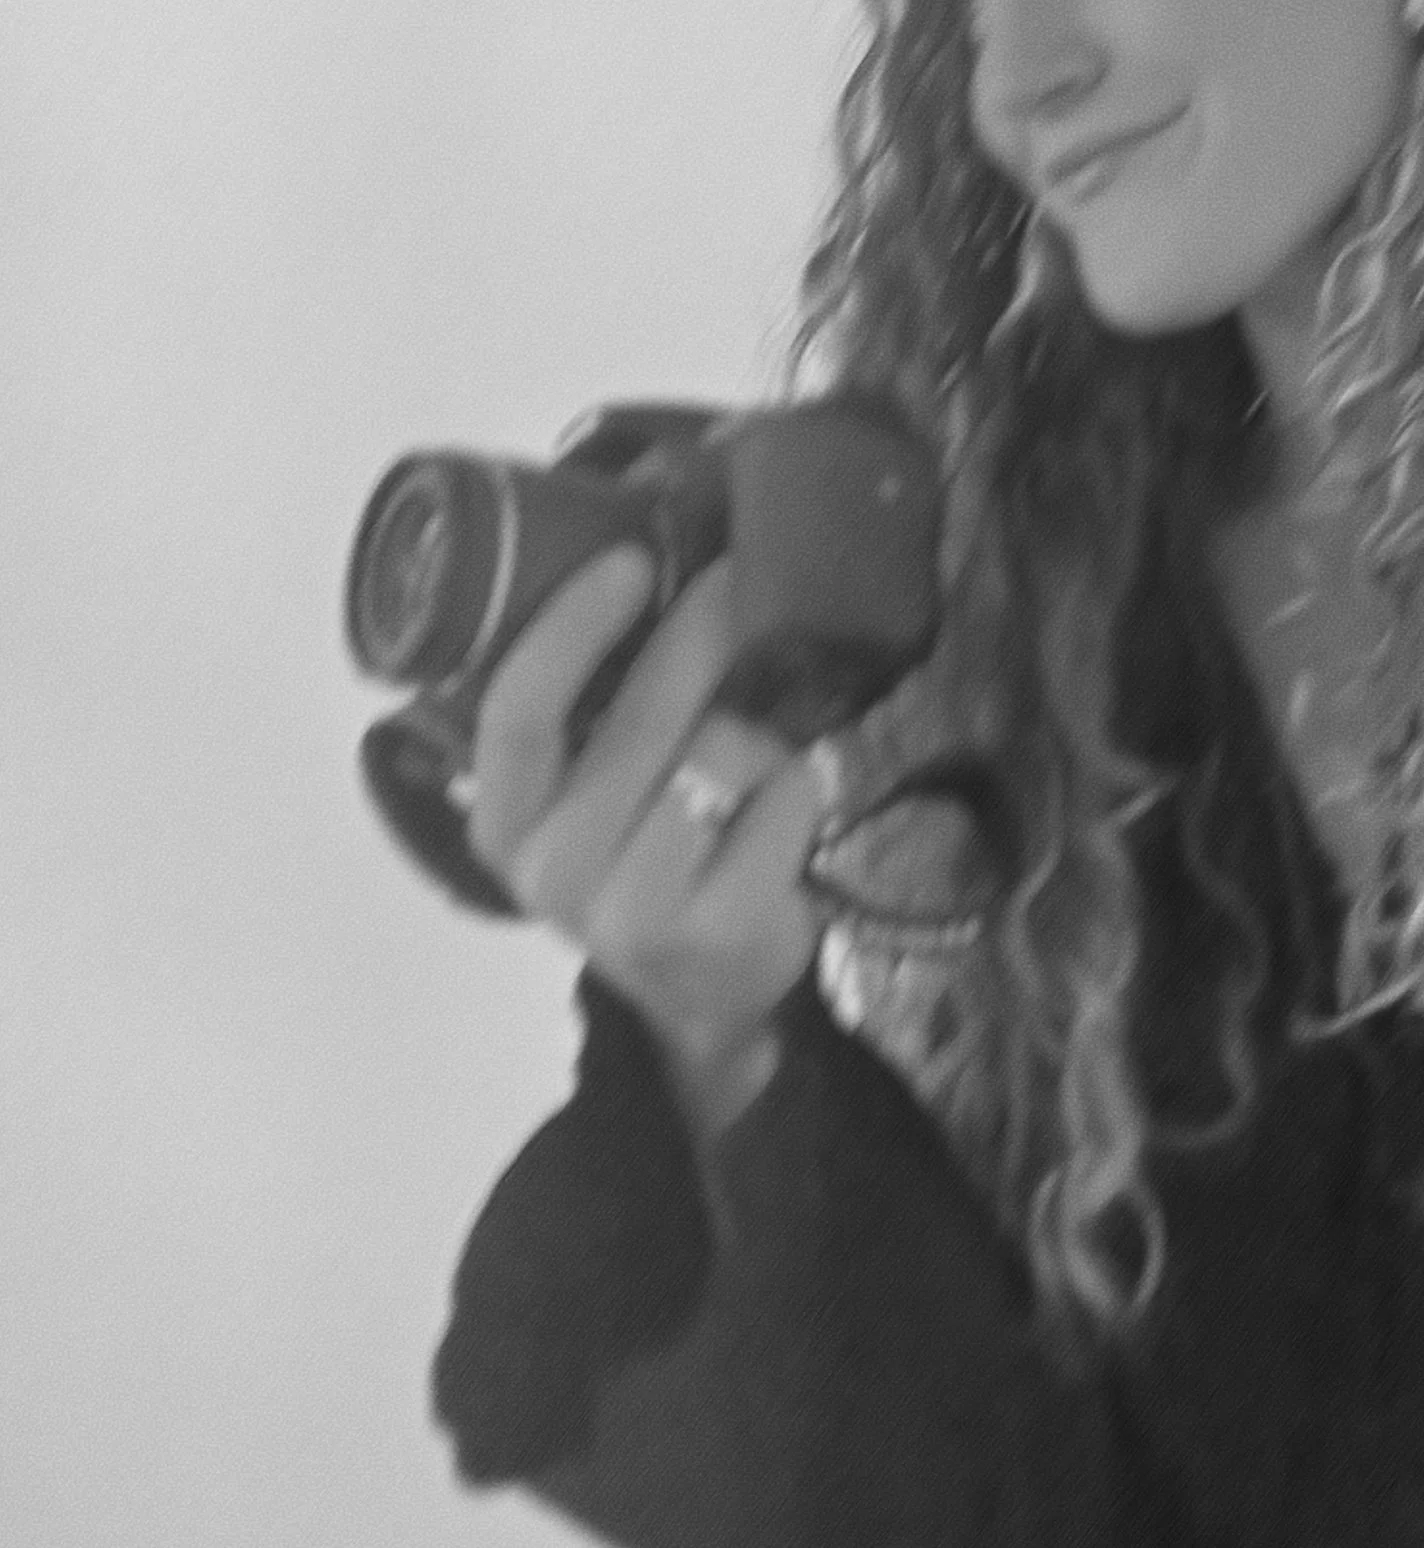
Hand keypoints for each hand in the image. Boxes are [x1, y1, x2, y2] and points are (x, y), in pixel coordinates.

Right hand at [464, 547, 830, 1142]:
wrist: (708, 991)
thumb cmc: (651, 853)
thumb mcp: (597, 789)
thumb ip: (598, 704)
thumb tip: (651, 556)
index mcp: (505, 821)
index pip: (518, 713)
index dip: (570, 629)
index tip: (628, 561)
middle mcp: (551, 870)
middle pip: (641, 719)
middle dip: (699, 634)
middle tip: (733, 579)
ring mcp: (631, 910)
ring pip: (721, 752)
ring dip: (752, 742)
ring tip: (742, 780)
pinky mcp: (716, 929)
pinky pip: (783, 798)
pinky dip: (796, 791)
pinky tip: (773, 830)